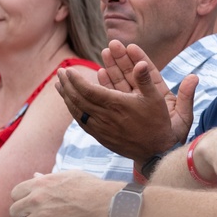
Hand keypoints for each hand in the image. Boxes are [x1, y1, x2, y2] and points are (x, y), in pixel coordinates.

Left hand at [9, 171, 119, 216]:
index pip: (15, 193)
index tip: (32, 204)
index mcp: (39, 184)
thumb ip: (48, 179)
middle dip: (24, 215)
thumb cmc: (91, 188)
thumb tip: (35, 176)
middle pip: (14, 211)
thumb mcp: (68, 176)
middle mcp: (35, 200)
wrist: (106, 206)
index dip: (23, 199)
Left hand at [55, 41, 195, 161]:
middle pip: (78, 100)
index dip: (76, 80)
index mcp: (117, 105)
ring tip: (59, 85)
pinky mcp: (101, 137)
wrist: (155, 152)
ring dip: (66, 97)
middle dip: (67, 85)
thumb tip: (140, 63)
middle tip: (60, 72)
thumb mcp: (156, 99)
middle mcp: (106, 118)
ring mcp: (101, 129)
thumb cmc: (158, 123)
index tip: (68, 70)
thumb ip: (145, 80)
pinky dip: (73, 110)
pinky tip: (70, 104)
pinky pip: (82, 122)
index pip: (88, 91)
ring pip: (77, 112)